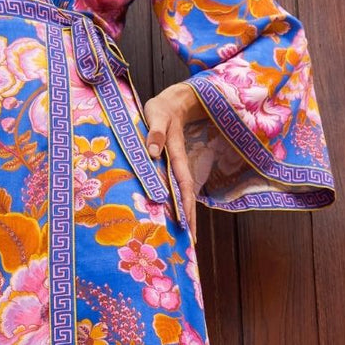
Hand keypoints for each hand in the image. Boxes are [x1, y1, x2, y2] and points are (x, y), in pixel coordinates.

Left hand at [143, 80, 205, 243]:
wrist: (175, 102)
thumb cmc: (163, 108)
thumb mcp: (157, 114)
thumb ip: (155, 131)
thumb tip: (153, 151)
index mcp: (176, 154)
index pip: (183, 183)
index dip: (185, 203)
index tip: (187, 223)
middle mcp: (178, 163)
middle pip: (187, 195)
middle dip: (190, 218)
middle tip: (191, 243)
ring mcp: (175, 165)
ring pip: (182, 194)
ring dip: (186, 214)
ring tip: (187, 238)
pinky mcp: (170, 165)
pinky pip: (175, 187)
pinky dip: (177, 203)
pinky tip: (175, 217)